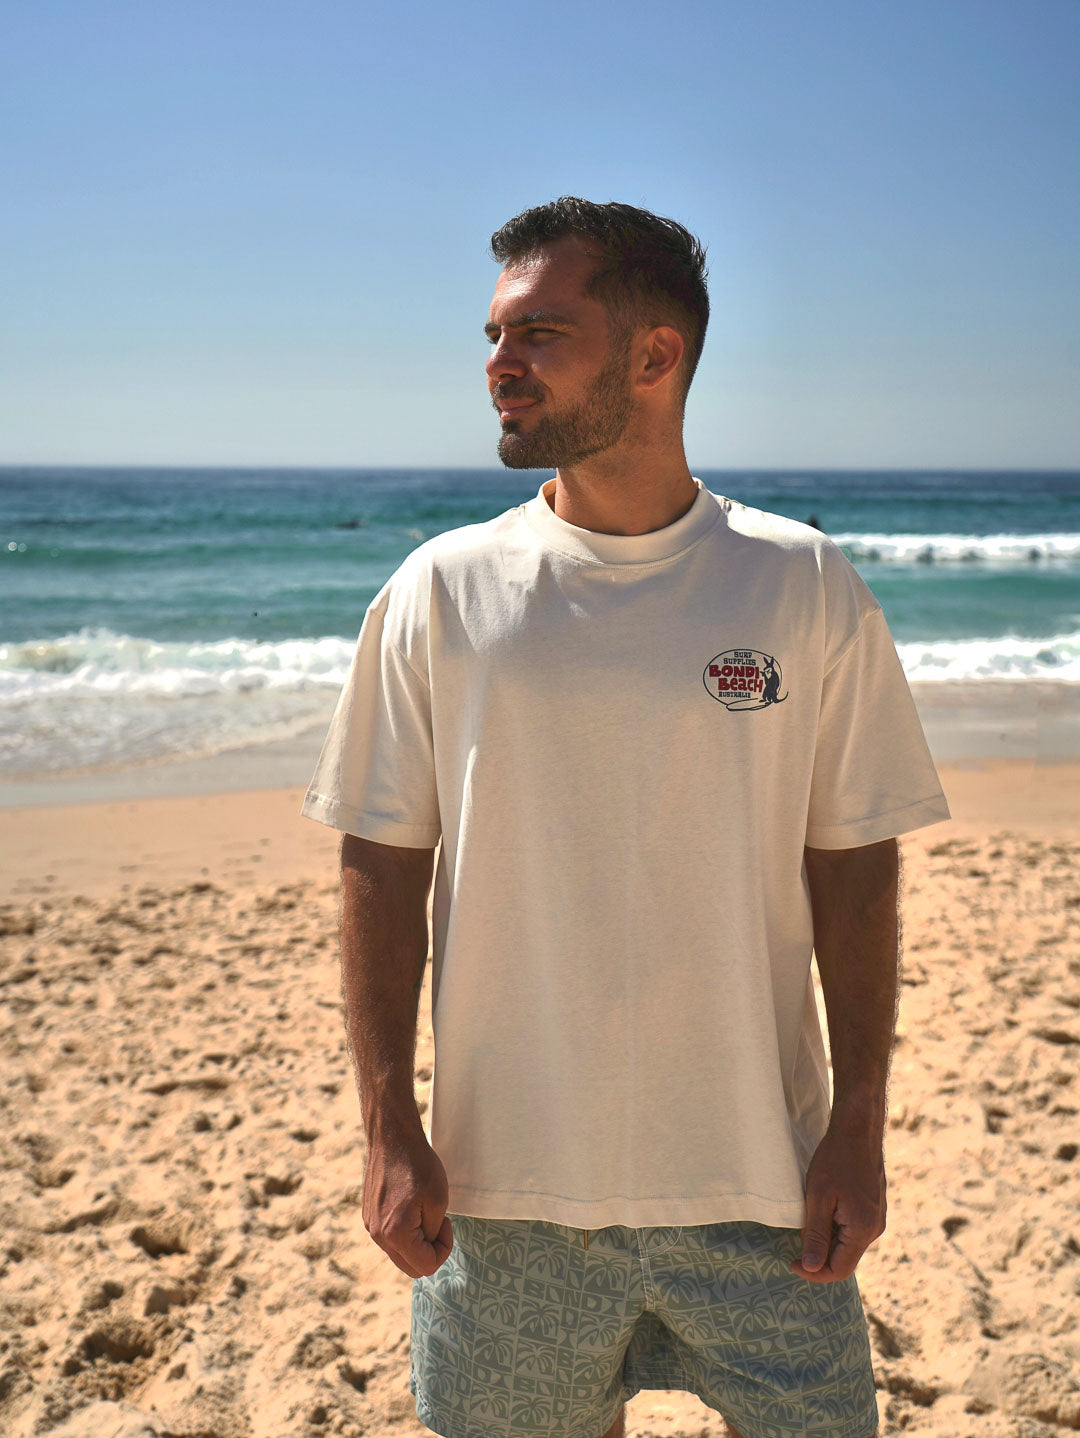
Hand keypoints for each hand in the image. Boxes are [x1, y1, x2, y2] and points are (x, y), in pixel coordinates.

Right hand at [362, 1124, 453, 1278]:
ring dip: (417, 1242)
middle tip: (438, 1223)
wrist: (391, 1138)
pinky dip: (404, 1232)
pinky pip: (390, 1238)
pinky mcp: (369, 1216)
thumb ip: (433, 1234)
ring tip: (424, 1212)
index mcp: (396, 1234)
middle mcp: (378, 1235)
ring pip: (400, 1253)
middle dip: (430, 1252)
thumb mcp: (438, 1200)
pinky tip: (411, 1206)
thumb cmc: (418, 1165)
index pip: (426, 1267)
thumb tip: (426, 1248)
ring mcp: (371, 1226)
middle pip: (411, 1268)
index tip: (446, 1223)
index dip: (444, 1249)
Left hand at [791, 1120, 885, 1282]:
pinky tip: (821, 1210)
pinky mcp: (873, 1209)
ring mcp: (876, 1219)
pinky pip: (853, 1230)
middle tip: (794, 1239)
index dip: (813, 1272)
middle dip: (818, 1256)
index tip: (791, 1261)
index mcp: (863, 1230)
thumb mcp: (818, 1198)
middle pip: (844, 1259)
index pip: (839, 1270)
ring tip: (808, 1219)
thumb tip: (811, 1268)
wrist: (858, 1130)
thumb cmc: (836, 1160)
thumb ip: (815, 1235)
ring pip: (847, 1245)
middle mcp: (875, 1229)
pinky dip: (835, 1229)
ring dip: (826, 1241)